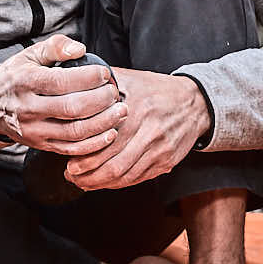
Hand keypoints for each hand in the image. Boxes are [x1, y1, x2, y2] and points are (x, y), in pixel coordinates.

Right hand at [0, 35, 125, 154]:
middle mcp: (29, 109)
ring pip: (74, 132)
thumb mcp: (30, 55)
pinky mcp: (41, 145)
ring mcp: (35, 131)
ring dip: (103, 123)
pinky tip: (110, 132)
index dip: (88, 78)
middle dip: (100, 100)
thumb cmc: (17, 76)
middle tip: (114, 92)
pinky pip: (71, 150)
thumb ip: (55, 47)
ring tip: (120, 111)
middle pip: (71, 108)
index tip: (104, 73)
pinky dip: (94, 144)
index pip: (60, 82)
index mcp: (25, 82)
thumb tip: (80, 49)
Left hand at [62, 66, 208, 190]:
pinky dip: (118, 184)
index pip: (105, 140)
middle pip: (114, 163)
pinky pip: (138, 179)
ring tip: (82, 182)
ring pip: (125, 175)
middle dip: (87, 174)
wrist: (194, 104)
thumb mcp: (131, 79)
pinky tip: (104, 182)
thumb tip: (74, 80)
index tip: (68, 160)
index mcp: (136, 109)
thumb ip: (103, 83)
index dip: (84, 155)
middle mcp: (149, 131)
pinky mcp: (166, 161)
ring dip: (100, 183)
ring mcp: (159, 149)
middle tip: (70, 174)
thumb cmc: (156, 90)